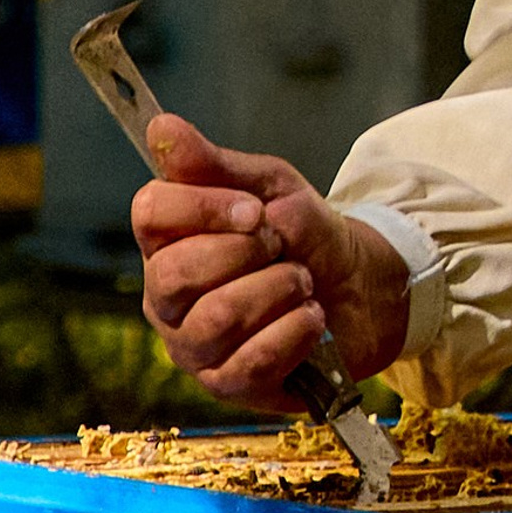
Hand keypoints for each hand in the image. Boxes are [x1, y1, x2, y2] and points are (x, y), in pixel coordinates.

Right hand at [133, 117, 410, 412]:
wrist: (362, 286)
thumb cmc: (304, 234)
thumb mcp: (270, 187)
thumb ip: (215, 164)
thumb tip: (161, 127)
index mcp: (168, 240)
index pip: (149, 214)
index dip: (202, 208)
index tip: (253, 210)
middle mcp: (166, 296)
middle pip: (172, 273)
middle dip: (245, 255)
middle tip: (283, 248)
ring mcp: (192, 346)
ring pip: (213, 320)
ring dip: (276, 292)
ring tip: (304, 283)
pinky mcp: (227, 385)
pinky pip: (247, 363)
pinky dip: (292, 334)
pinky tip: (312, 319)